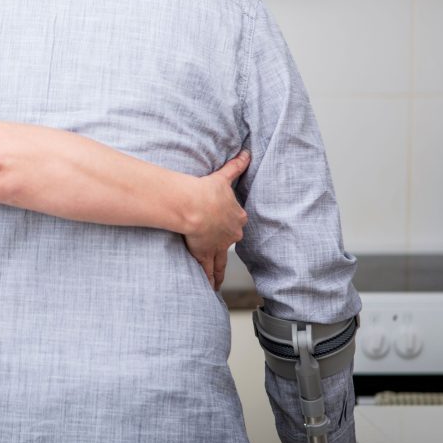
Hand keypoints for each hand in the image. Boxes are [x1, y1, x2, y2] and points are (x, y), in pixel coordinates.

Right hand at [183, 151, 249, 288]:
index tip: (224, 226)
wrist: (194, 205)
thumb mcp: (224, 176)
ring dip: (219, 272)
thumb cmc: (206, 191)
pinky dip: (211, 280)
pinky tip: (211, 289)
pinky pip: (209, 270)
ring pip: (220, 262)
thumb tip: (247, 152)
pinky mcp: (204, 254)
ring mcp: (218, 246)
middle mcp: (230, 234)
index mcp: (236, 216)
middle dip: (223, 246)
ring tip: (218, 283)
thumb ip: (236, 165)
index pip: (236, 221)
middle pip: (229, 241)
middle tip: (218, 252)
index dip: (229, 223)